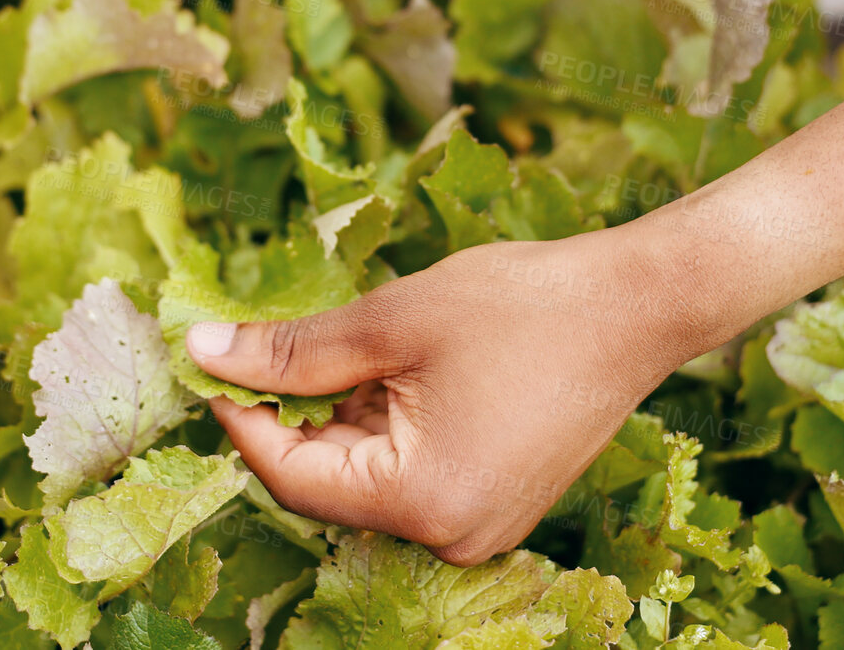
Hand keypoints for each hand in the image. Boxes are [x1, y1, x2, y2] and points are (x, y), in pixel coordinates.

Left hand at [189, 225, 713, 564]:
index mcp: (425, 502)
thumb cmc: (523, 306)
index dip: (243, 417)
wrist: (638, 305)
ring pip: (368, 476)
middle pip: (330, 483)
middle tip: (258, 343)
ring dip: (339, 416)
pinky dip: (384, 424)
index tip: (210, 360)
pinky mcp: (496, 503)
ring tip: (345, 343)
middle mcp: (453, 538)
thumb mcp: (392, 320)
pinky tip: (389, 368)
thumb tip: (205, 354)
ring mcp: (479, 529)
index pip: (293, 477)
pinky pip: (410, 474)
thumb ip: (294, 351)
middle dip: (292, 413)